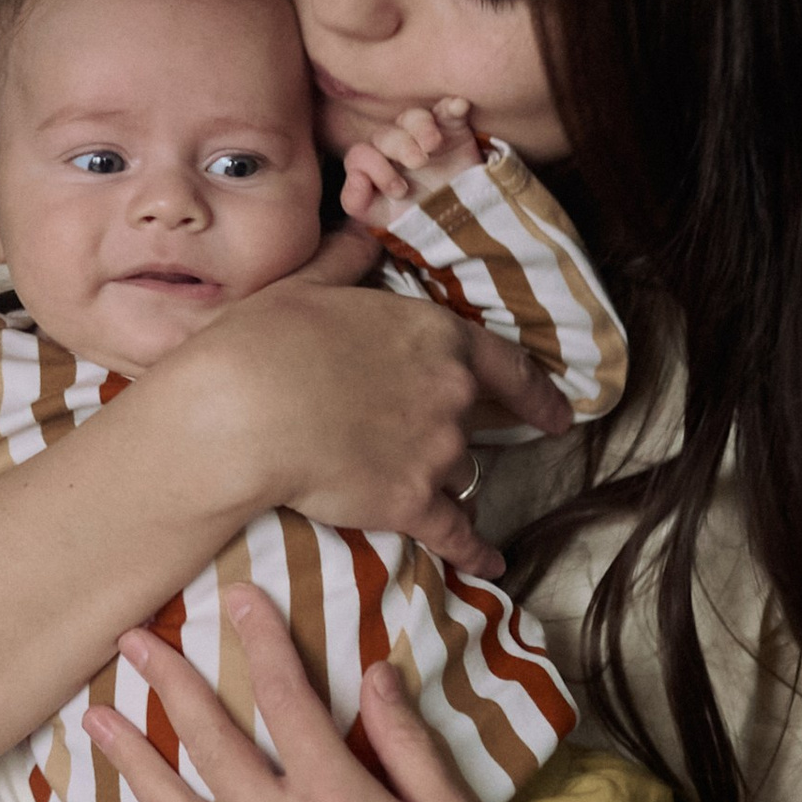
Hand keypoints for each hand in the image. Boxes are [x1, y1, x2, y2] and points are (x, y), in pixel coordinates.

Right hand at [174, 265, 561, 577]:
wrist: (244, 413)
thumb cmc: (267, 340)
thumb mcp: (307, 285)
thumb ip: (346, 262)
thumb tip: (363, 237)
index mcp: (435, 334)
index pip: (508, 365)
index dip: (537, 393)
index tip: (558, 414)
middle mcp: (452, 394)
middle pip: (471, 422)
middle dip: (454, 431)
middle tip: (435, 439)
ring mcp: (437, 452)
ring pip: (458, 472)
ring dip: (441, 478)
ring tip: (411, 485)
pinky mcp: (412, 503)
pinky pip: (457, 534)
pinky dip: (475, 552)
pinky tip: (490, 565)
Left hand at [339, 97, 479, 223]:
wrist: (459, 221)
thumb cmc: (416, 216)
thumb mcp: (381, 216)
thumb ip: (356, 201)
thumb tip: (356, 177)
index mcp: (376, 163)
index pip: (361, 154)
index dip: (375, 168)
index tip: (400, 190)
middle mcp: (396, 145)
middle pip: (386, 134)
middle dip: (400, 147)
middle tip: (418, 163)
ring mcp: (425, 135)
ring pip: (413, 117)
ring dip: (421, 127)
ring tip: (433, 144)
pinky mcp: (453, 129)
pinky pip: (449, 109)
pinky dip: (453, 105)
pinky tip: (458, 106)